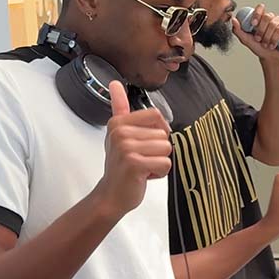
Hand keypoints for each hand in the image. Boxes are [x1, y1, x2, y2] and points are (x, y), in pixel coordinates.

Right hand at [93, 82, 173, 215]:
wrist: (111, 195)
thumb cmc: (120, 166)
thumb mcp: (118, 134)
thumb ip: (120, 107)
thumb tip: (115, 83)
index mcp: (119, 122)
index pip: (156, 115)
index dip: (159, 131)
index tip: (145, 142)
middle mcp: (121, 132)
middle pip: (163, 134)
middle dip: (158, 150)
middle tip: (140, 159)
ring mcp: (126, 148)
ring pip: (166, 149)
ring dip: (159, 162)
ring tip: (142, 167)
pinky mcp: (134, 164)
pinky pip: (165, 163)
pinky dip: (159, 173)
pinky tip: (143, 176)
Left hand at [233, 3, 278, 62]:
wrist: (269, 57)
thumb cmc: (258, 48)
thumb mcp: (245, 40)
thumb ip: (238, 30)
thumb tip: (233, 20)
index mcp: (260, 18)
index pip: (260, 8)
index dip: (257, 14)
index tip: (253, 24)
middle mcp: (270, 18)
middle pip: (267, 17)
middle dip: (261, 30)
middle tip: (259, 39)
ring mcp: (278, 22)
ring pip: (273, 24)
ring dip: (268, 36)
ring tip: (266, 43)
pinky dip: (275, 38)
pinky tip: (272, 44)